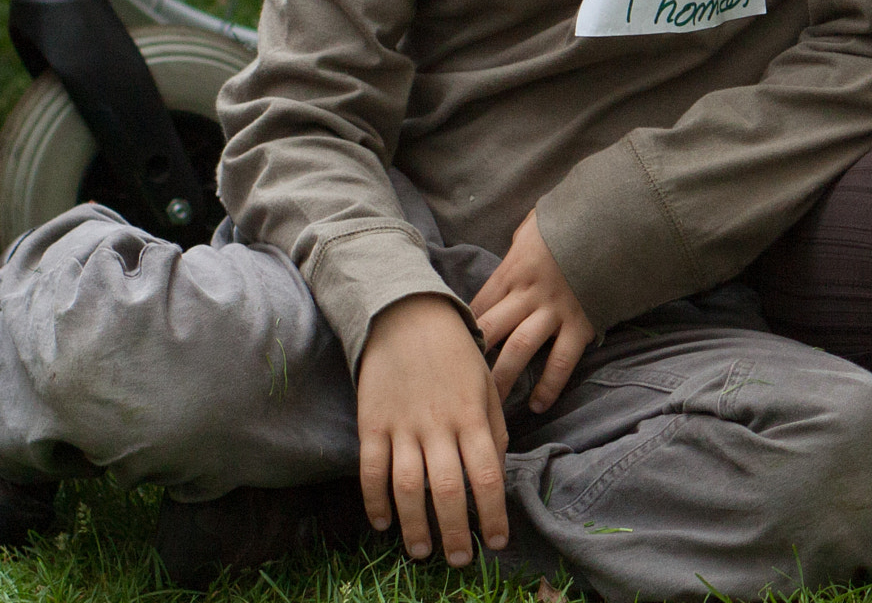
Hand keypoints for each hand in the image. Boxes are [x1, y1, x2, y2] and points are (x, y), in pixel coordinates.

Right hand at [357, 294, 509, 566]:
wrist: (407, 315)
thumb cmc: (455, 350)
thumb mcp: (485, 382)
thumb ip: (493, 425)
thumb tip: (497, 467)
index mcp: (472, 415)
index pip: (488, 475)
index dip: (493, 514)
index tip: (497, 541)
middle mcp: (439, 425)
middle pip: (448, 491)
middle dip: (455, 532)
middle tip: (460, 560)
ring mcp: (402, 426)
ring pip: (408, 489)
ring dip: (415, 526)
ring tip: (422, 552)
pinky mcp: (371, 424)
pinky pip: (371, 472)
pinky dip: (374, 502)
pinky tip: (382, 524)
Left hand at [471, 209, 597, 413]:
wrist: (619, 220)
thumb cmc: (576, 219)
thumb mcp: (538, 223)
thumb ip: (521, 242)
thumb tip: (513, 248)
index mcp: (514, 268)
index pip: (479, 304)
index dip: (463, 330)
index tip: (453, 351)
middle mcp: (529, 292)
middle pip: (490, 330)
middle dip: (471, 358)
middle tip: (456, 385)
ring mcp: (555, 309)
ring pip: (519, 350)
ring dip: (502, 379)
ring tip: (489, 406)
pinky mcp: (582, 322)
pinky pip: (562, 360)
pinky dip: (549, 385)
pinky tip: (538, 404)